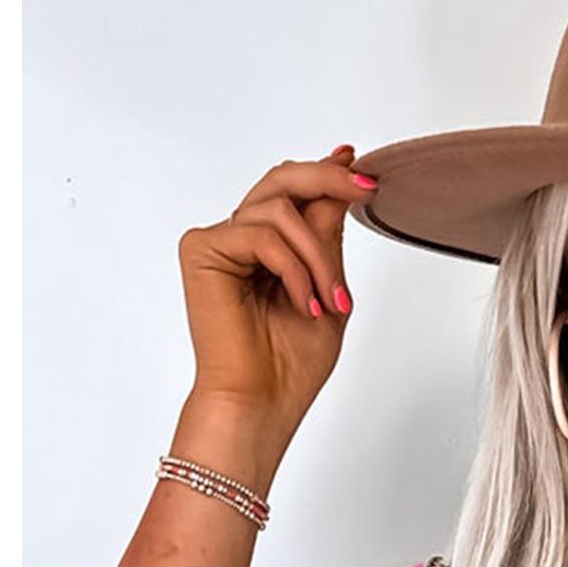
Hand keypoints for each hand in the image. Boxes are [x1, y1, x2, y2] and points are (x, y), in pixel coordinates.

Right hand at [176, 144, 376, 429]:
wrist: (261, 404)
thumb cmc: (290, 365)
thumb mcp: (328, 289)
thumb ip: (327, 238)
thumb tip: (339, 187)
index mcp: (267, 249)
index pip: (295, 195)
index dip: (325, 173)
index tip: (356, 162)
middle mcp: (239, 239)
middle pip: (281, 181)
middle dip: (328, 180)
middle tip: (365, 188)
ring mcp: (218, 243)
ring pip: (279, 209)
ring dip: (318, 256)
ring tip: (332, 301)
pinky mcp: (202, 250)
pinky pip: (263, 235)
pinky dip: (293, 269)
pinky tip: (305, 304)